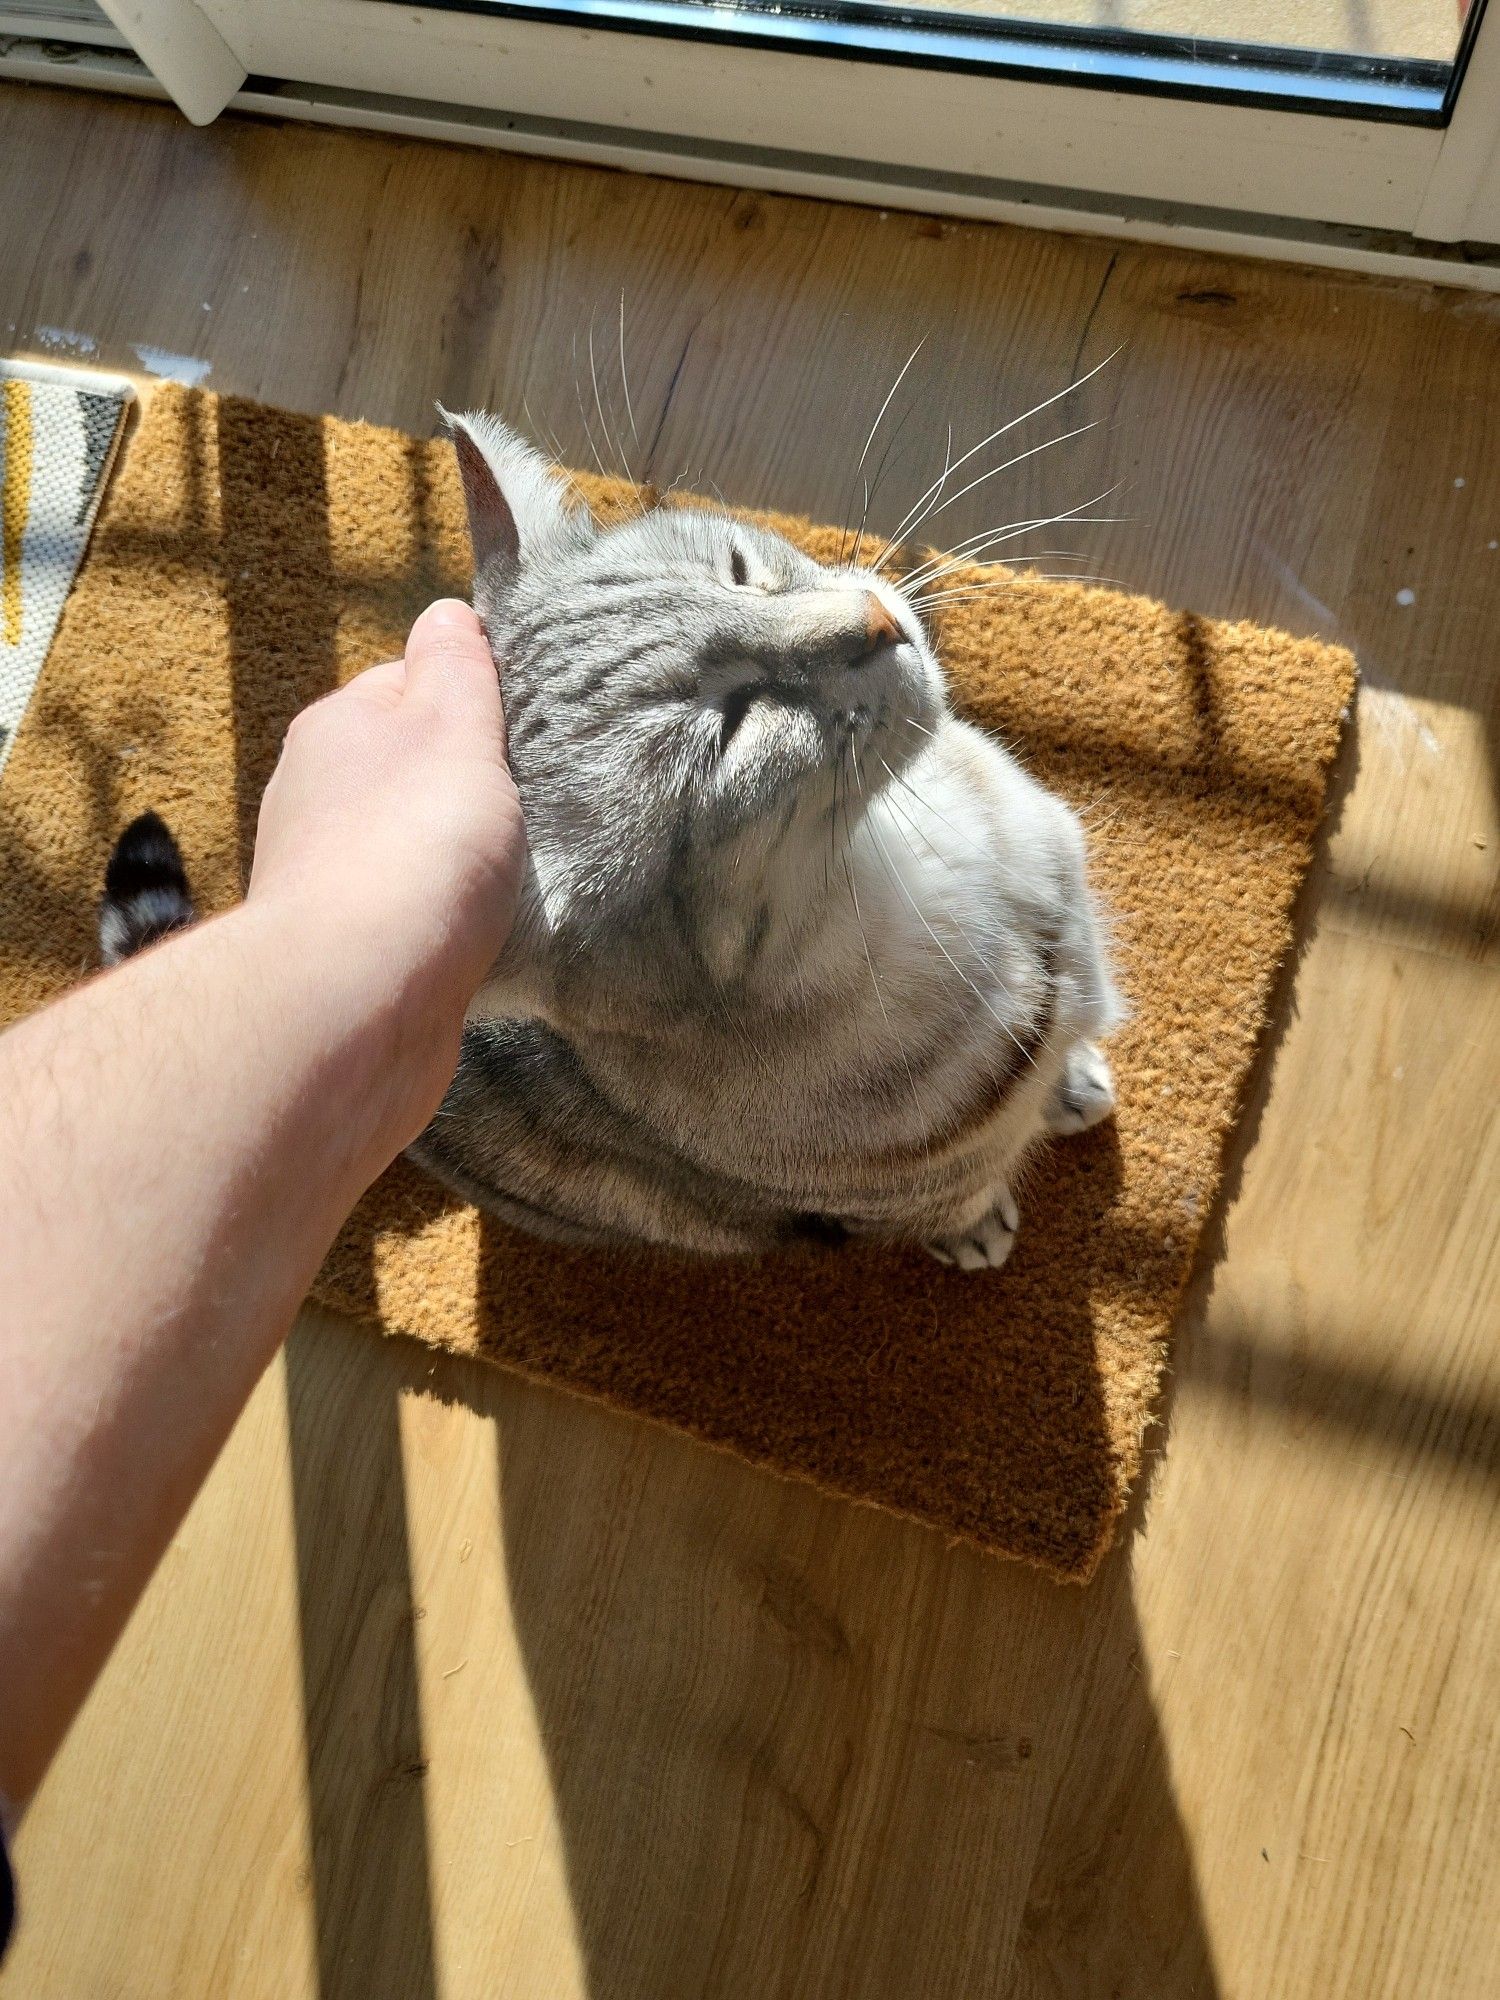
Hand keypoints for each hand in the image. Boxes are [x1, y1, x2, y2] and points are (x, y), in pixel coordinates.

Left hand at [247, 599, 525, 1133]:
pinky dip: (446, 921)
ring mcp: (327, 875)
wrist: (355, 1000)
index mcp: (339, 726)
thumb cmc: (412, 849)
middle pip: (412, 768)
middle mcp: (317, 794)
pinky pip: (410, 916)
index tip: (527, 730)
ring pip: (412, 846)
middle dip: (469, 786)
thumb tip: (447, 613)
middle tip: (532, 808)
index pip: (411, 683)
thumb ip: (456, 668)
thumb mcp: (452, 728)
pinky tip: (481, 938)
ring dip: (460, 861)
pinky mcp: (347, 949)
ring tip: (513, 880)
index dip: (473, 700)